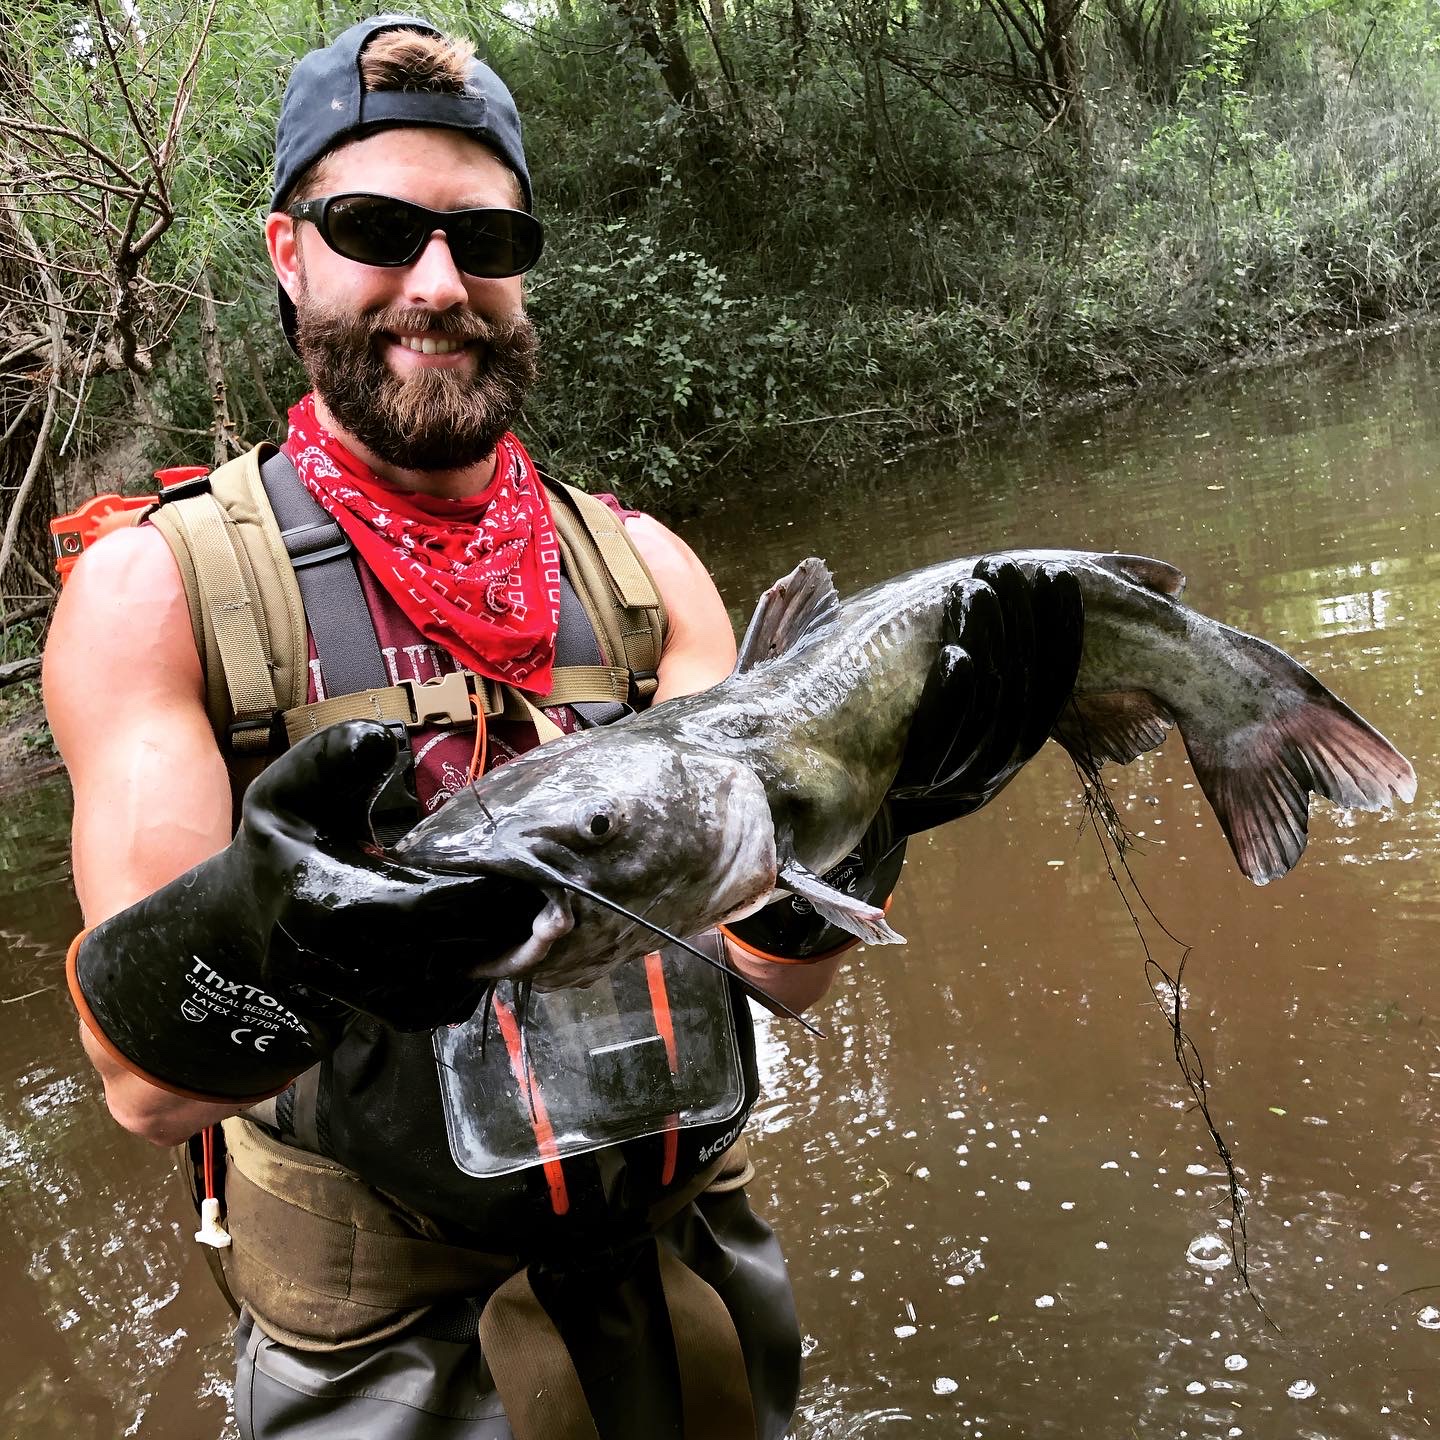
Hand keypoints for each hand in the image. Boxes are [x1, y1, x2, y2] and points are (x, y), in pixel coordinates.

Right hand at [70, 721, 536, 1100]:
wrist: (233, 935)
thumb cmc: (272, 855)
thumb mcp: (289, 792)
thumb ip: (334, 757)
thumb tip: (386, 739)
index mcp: (335, 901)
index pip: (435, 906)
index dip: (489, 892)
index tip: (526, 870)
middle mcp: (348, 959)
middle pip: (456, 955)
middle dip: (510, 928)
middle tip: (549, 898)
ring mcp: (359, 996)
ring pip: (451, 992)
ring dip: (496, 962)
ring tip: (529, 924)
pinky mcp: (370, 1016)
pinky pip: (436, 1010)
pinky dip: (469, 985)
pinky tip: (489, 950)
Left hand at [888, 559, 1082, 833]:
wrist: (853, 813)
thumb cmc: (902, 752)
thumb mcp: (954, 724)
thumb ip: (982, 680)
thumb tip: (1004, 608)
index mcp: (1012, 748)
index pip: (1055, 685)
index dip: (1062, 634)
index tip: (1057, 578)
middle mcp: (996, 766)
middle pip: (1024, 691)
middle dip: (1021, 624)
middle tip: (1007, 570)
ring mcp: (958, 777)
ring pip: (988, 709)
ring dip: (986, 645)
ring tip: (978, 590)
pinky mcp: (917, 782)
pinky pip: (942, 736)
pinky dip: (952, 694)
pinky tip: (954, 654)